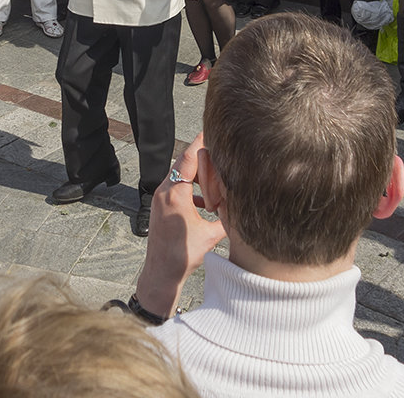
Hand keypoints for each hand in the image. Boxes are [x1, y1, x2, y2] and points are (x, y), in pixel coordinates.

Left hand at [134, 134, 226, 316]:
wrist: (160, 273)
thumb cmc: (182, 256)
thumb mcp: (210, 234)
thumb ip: (227, 216)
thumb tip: (244, 205)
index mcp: (175, 194)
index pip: (189, 159)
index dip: (201, 143)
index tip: (210, 131)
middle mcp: (164, 192)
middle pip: (182, 164)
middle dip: (200, 156)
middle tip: (217, 148)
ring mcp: (159, 199)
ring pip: (178, 176)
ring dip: (195, 173)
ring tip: (213, 175)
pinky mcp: (159, 207)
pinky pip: (175, 188)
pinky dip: (189, 187)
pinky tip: (204, 199)